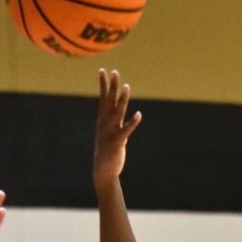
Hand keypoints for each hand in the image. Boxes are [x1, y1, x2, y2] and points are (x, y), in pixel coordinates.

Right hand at [93, 69, 141, 191]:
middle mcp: (105, 124)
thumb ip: (114, 119)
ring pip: (118, 113)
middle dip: (112, 86)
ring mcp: (111, 132)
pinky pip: (126, 130)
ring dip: (123, 100)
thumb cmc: (107, 151)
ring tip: (127, 87)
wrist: (103, 170)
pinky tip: (138, 115)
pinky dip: (132, 123)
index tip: (103, 70)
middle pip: (109, 101)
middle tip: (114, 72)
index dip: (103, 85)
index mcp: (102, 120)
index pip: (103, 99)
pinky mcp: (118, 142)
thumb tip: (118, 109)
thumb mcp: (108, 132)